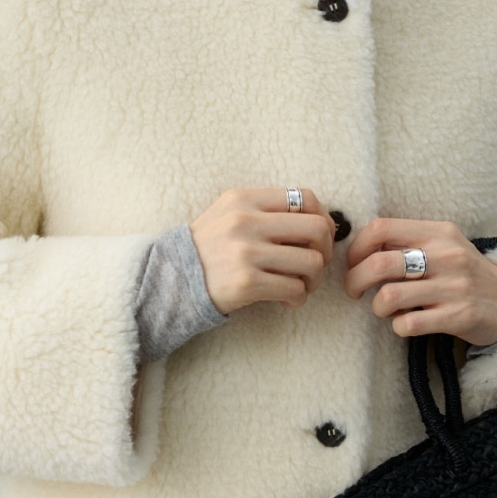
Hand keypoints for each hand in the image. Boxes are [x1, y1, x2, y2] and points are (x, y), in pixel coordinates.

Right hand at [189, 188, 334, 314]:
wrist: (171, 280)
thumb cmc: (208, 249)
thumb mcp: (228, 213)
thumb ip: (266, 210)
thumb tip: (318, 220)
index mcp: (245, 198)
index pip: (306, 197)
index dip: (323, 218)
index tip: (318, 237)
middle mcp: (246, 221)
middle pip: (318, 229)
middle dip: (325, 251)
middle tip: (313, 265)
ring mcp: (246, 252)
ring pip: (312, 262)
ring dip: (312, 280)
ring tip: (299, 285)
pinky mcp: (246, 282)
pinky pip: (295, 289)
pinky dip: (298, 298)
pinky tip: (285, 300)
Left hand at [344, 219, 496, 345]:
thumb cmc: (462, 272)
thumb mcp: (441, 245)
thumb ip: (406, 242)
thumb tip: (358, 249)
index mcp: (437, 232)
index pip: (380, 228)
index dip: (357, 248)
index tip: (353, 263)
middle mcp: (446, 255)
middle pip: (379, 264)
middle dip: (355, 280)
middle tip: (354, 291)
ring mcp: (454, 286)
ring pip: (389, 296)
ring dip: (377, 307)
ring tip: (385, 309)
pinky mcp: (459, 316)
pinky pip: (409, 324)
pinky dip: (398, 327)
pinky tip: (405, 324)